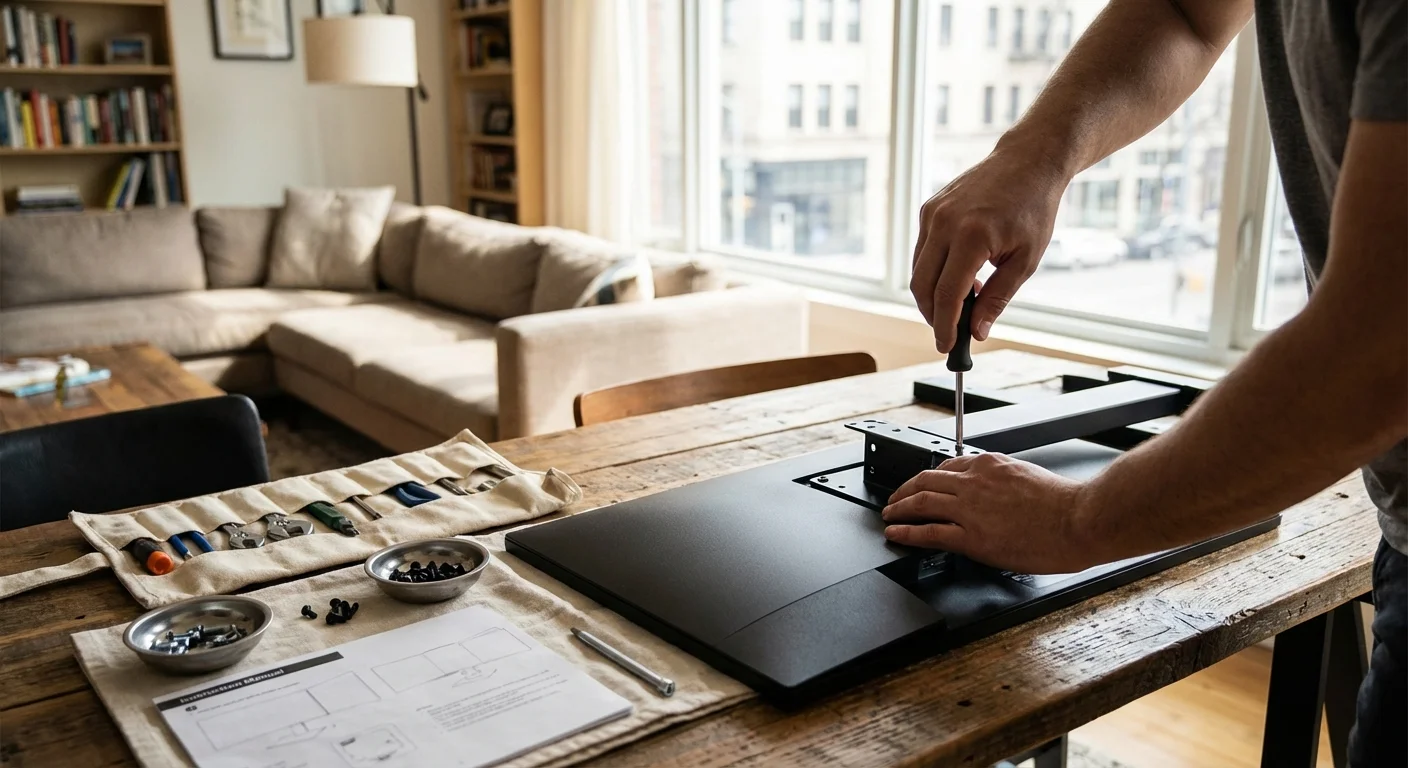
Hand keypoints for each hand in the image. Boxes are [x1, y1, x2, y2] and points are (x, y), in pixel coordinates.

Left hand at [881, 452, 1099, 573]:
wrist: (1080, 520)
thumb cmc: (1066, 504)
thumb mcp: (1028, 476)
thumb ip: (1003, 482)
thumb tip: (994, 495)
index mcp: (990, 464)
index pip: (948, 466)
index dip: (929, 477)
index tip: (922, 484)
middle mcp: (975, 481)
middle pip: (926, 480)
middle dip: (905, 489)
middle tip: (895, 497)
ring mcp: (970, 508)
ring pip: (921, 502)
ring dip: (899, 508)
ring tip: (889, 514)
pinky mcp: (970, 536)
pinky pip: (928, 532)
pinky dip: (906, 532)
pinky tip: (896, 533)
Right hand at [911, 143, 1066, 352]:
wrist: (1027, 161)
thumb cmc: (1032, 209)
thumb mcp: (1026, 260)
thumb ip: (998, 297)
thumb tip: (976, 331)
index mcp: (972, 236)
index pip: (947, 294)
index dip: (944, 326)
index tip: (946, 346)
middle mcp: (945, 223)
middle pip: (922, 285)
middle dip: (933, 315)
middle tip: (951, 331)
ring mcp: (933, 214)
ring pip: (919, 270)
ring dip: (934, 294)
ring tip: (965, 300)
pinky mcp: (929, 209)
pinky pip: (923, 251)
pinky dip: (935, 271)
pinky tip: (962, 274)